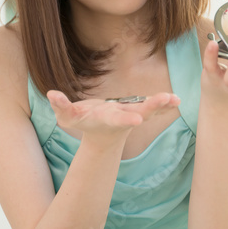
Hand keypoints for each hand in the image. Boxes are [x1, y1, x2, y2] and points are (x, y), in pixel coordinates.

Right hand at [46, 90, 180, 141]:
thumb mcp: (67, 117)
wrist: (100, 134)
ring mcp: (132, 114)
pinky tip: (176, 99)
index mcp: (107, 119)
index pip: (118, 118)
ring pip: (150, 109)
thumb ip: (60, 106)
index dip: (127, 119)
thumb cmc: (82, 122)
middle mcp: (122, 117)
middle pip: (140, 111)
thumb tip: (51, 94)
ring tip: (175, 99)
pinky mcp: (138, 110)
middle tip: (166, 99)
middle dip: (152, 107)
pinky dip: (164, 104)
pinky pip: (154, 107)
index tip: (138, 120)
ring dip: (162, 105)